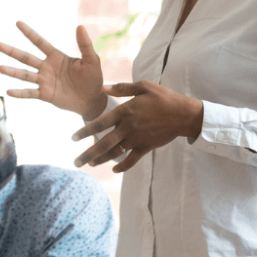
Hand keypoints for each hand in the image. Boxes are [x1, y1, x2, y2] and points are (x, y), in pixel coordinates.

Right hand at [0, 22, 105, 119]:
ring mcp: (44, 81)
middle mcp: (47, 67)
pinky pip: (30, 93)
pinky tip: (9, 91)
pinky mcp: (45, 95)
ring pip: (25, 75)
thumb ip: (85, 45)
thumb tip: (80, 26)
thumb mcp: (92, 60)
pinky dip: (20, 93)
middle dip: (12, 51)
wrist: (93, 100)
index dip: (29, 33)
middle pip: (26, 57)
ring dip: (12, 72)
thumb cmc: (93, 78)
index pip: (40, 42)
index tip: (18, 23)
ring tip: (0, 68)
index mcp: (56, 56)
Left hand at [70, 81, 203, 172]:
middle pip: (103, 143)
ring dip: (101, 160)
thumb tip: (103, 87)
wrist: (183, 114)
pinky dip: (122, 166)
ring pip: (114, 153)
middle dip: (88, 154)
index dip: (85, 131)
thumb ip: (122, 88)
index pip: (100, 123)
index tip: (73, 138)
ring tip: (90, 164)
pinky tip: (114, 170)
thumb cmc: (164, 97)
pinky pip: (131, 160)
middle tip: (76, 162)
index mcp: (125, 112)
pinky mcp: (146, 147)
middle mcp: (128, 127)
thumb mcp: (143, 86)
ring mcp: (137, 139)